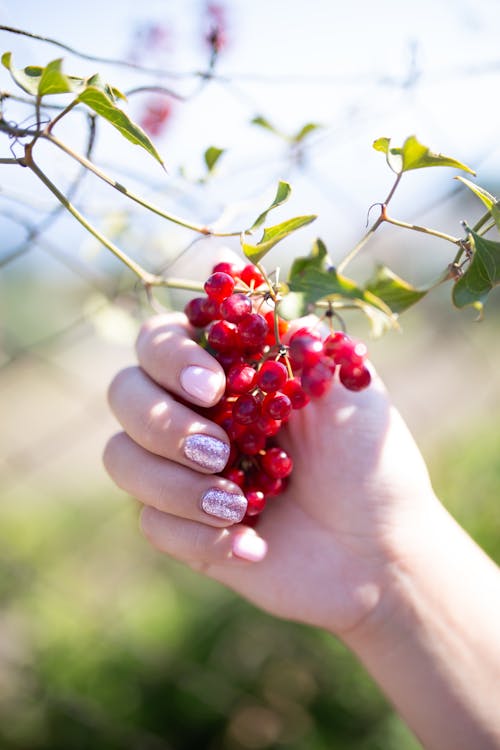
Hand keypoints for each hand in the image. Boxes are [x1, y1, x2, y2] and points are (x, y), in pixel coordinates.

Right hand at [103, 312, 436, 636]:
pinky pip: (151, 523)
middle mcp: (193, 413)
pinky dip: (200, 537)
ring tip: (239, 505)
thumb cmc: (369, 459)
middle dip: (163, 423)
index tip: (215, 387)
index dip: (171, 358)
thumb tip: (238, 273)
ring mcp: (181, 471)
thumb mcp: (345, 385)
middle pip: (123, 394)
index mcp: (227, 371)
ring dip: (175, 485)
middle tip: (220, 449)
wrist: (380, 551)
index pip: (159, 341)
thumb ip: (291, 334)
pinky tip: (254, 546)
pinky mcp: (180, 526)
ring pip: (122, 459)